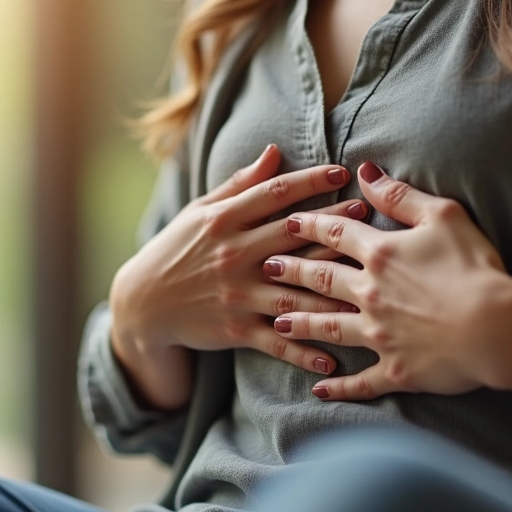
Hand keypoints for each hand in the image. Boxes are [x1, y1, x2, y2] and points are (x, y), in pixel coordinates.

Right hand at [110, 144, 369, 377]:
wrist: (142, 303)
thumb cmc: (177, 250)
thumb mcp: (201, 211)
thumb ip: (240, 185)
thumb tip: (274, 151)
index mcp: (223, 220)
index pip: (274, 194)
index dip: (310, 181)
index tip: (342, 171)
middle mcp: (233, 254)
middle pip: (292, 237)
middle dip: (334, 225)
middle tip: (369, 216)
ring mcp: (236, 294)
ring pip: (292, 291)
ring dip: (333, 288)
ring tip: (370, 284)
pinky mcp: (235, 329)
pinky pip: (277, 342)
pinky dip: (304, 352)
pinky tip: (335, 360)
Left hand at [262, 161, 511, 400]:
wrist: (497, 327)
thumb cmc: (475, 267)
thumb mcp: (443, 216)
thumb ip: (400, 196)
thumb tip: (366, 172)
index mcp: (381, 254)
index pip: (335, 233)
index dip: (310, 225)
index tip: (288, 222)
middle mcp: (369, 293)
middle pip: (320, 279)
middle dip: (291, 272)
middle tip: (267, 268)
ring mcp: (377, 334)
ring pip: (326, 327)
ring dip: (300, 324)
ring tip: (279, 322)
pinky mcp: (393, 369)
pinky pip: (358, 382)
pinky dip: (338, 387)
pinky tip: (319, 390)